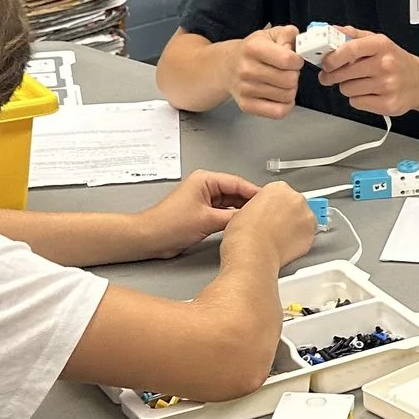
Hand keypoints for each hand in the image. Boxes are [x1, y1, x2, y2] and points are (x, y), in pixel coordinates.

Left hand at [132, 170, 259, 258]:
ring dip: (241, 212)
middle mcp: (205, 186)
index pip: (237, 183)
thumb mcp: (206, 220)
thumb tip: (250, 217)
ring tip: (256, 220)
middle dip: (249, 203)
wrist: (149, 238)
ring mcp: (204, 200)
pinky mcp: (202, 212)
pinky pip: (223, 212)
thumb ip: (232, 217)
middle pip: (235, 192)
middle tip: (266, 212)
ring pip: (230, 203)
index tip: (269, 200)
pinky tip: (241, 225)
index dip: (254, 193)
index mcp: (205, 180)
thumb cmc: (168, 224)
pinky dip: (232, 218)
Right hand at [221, 182, 319, 269]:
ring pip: (304, 218)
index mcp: (278, 188)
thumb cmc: (245, 234)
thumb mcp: (246, 209)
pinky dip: (300, 239)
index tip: (272, 213)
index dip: (275, 205)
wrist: (253, 252)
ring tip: (280, 237)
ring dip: (296, 225)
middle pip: (295, 203)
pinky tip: (286, 245)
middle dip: (288, 214)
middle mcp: (295, 198)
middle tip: (275, 226)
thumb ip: (261, 205)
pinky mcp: (311, 233)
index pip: (281, 192)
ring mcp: (306, 215)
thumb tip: (264, 212)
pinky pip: (307, 234)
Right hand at [228, 26, 302, 117]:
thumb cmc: (254, 50)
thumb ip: (289, 34)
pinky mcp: (247, 105)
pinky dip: (285, 105)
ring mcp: (245, 89)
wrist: (228, 66)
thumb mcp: (271, 34)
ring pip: (287, 96)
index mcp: (253, 48)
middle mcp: (246, 69)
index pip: (288, 60)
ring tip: (281, 81)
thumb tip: (299, 47)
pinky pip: (278, 112)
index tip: (294, 60)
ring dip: (290, 89)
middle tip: (286, 71)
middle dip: (294, 74)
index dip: (298, 60)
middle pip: (290, 80)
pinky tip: (280, 95)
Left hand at [316, 29, 418, 118]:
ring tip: (359, 82)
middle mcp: (385, 64)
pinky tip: (369, 93)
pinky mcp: (387, 104)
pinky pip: (356, 102)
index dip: (331, 58)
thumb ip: (353, 35)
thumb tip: (332, 30)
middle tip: (331, 75)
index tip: (325, 63)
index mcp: (381, 45)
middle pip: (343, 74)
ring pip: (347, 89)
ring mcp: (387, 86)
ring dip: (347, 87)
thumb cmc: (395, 60)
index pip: (349, 50)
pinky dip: (357, 99)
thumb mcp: (378, 41)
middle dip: (332, 75)